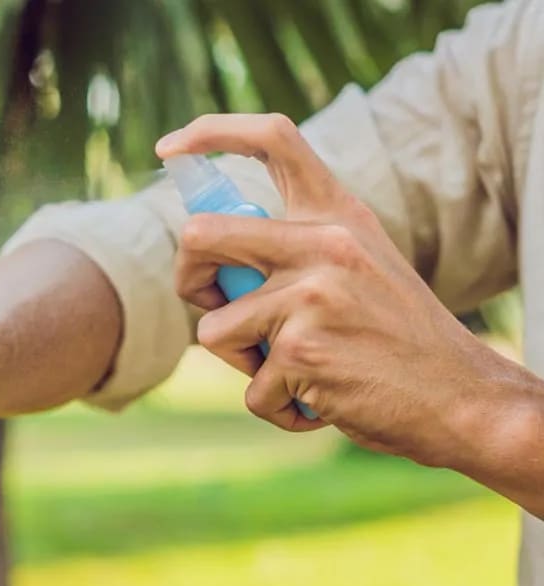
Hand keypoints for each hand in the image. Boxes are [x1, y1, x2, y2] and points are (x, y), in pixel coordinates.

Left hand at [155, 113, 539, 473]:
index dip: (210, 133)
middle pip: (200, 235)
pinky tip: (318, 401)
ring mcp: (311, 296)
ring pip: (213, 329)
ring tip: (294, 370)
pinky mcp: (302, 352)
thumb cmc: (396, 337)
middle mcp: (324, 243)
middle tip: (213, 305)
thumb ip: (297, 247)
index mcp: (338, 214)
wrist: (460, 397)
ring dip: (241, 362)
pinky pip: (250, 389)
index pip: (272, 138)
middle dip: (187, 280)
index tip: (169, 149)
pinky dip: (277, 406)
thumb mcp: (360, 265)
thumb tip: (206, 246)